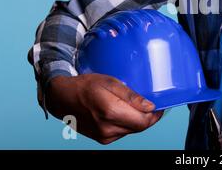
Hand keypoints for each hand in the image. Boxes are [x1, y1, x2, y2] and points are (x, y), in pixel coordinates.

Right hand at [45, 74, 163, 143]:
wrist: (62, 98)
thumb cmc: (85, 86)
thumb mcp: (110, 82)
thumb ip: (131, 96)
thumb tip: (150, 106)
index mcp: (111, 112)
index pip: (144, 121)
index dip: (156, 114)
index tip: (159, 105)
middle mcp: (108, 128)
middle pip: (140, 127)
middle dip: (147, 117)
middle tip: (149, 104)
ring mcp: (104, 136)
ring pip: (131, 130)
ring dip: (136, 120)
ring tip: (133, 105)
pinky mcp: (101, 139)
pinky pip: (122, 132)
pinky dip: (126, 123)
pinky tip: (122, 112)